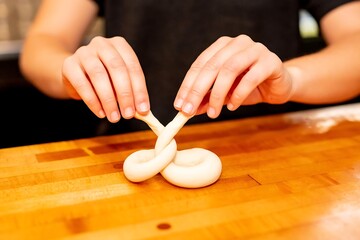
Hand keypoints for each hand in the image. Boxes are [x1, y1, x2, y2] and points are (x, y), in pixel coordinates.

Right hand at [62, 36, 149, 122]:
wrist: (76, 73)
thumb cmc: (105, 78)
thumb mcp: (120, 82)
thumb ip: (131, 93)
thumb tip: (142, 111)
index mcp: (120, 44)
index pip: (133, 67)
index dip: (139, 89)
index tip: (143, 109)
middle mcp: (102, 44)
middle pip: (117, 68)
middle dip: (125, 94)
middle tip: (128, 114)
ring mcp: (84, 52)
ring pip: (99, 75)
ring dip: (109, 100)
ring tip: (114, 117)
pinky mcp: (69, 64)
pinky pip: (82, 84)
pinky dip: (92, 101)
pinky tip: (100, 113)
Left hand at [174, 35, 293, 117]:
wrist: (279, 86)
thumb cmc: (249, 87)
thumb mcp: (224, 94)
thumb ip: (207, 98)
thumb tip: (189, 110)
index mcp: (222, 46)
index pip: (200, 64)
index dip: (187, 85)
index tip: (180, 105)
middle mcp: (237, 43)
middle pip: (212, 66)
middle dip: (197, 90)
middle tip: (189, 110)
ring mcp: (255, 50)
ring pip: (229, 69)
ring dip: (217, 94)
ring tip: (214, 113)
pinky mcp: (271, 61)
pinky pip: (250, 78)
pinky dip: (238, 94)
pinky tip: (233, 106)